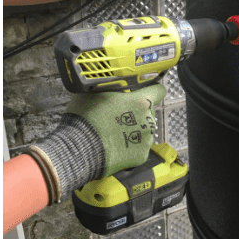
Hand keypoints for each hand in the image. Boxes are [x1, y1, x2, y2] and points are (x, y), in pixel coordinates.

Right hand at [30, 84, 165, 200]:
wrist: (80, 148)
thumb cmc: (86, 118)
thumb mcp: (94, 92)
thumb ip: (108, 88)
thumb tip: (106, 82)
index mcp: (140, 101)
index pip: (158, 91)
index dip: (151, 90)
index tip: (146, 92)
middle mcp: (148, 120)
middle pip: (148, 112)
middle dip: (136, 112)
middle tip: (118, 115)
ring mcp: (146, 140)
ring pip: (144, 131)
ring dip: (133, 130)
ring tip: (113, 133)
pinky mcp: (141, 157)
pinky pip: (138, 148)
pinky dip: (129, 147)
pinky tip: (115, 146)